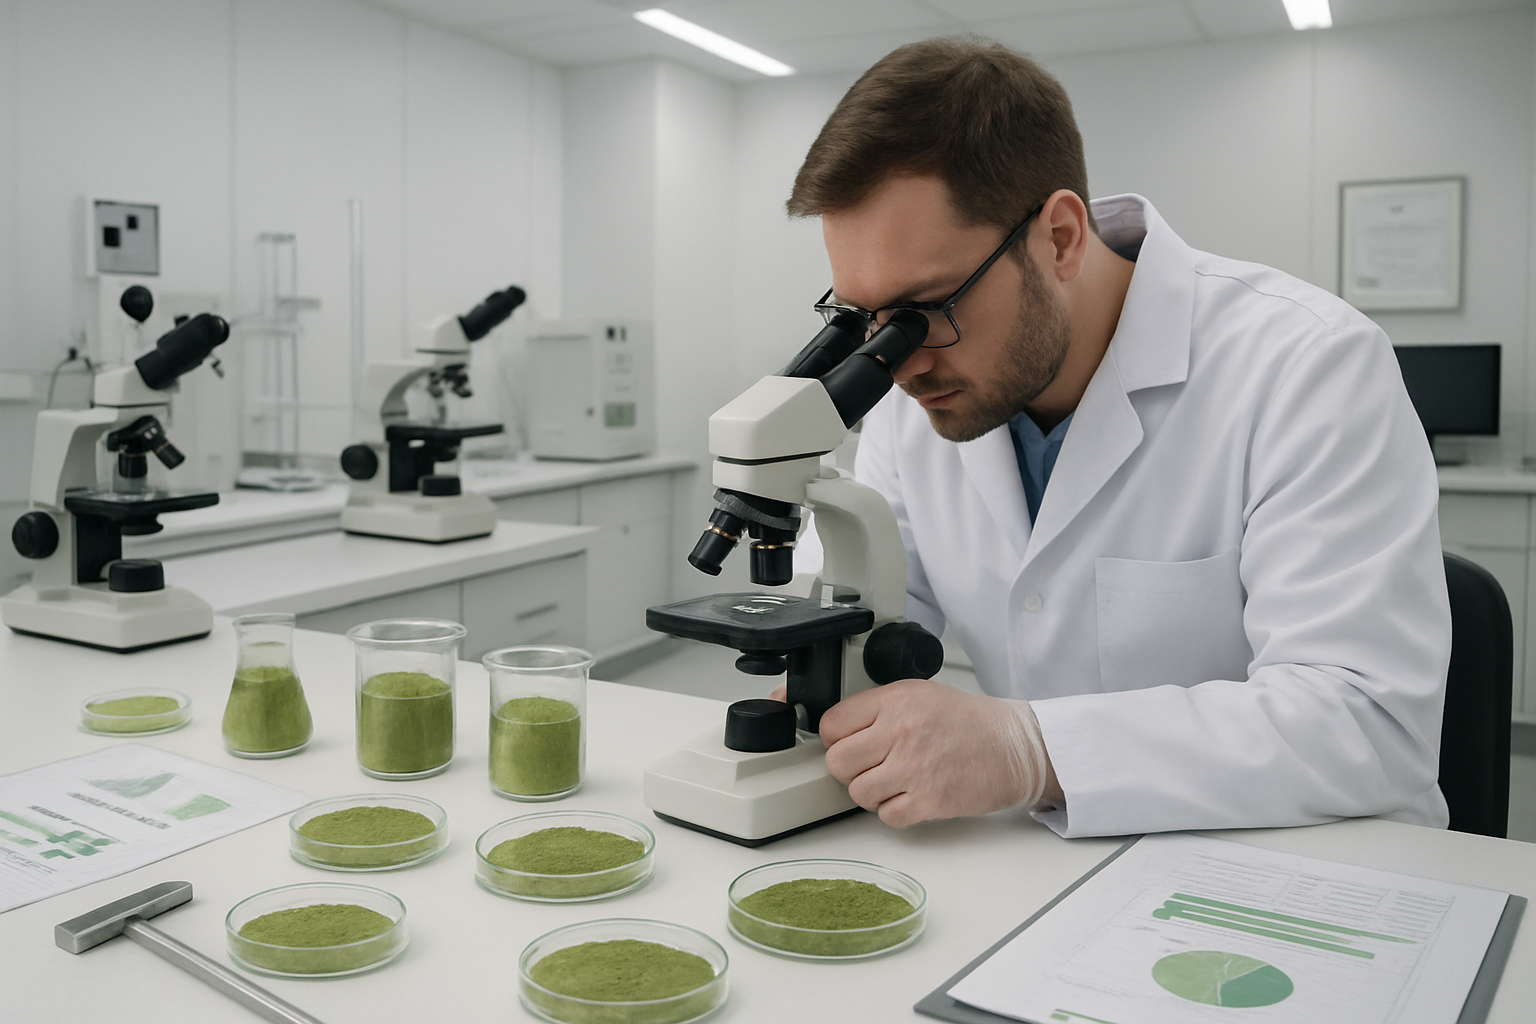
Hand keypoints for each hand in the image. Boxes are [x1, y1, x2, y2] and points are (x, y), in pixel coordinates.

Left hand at [818, 678, 1053, 826]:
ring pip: (858, 793)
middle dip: (849, 769)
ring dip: (872, 793)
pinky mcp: (929, 799)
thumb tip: (838, 731)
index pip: (832, 724)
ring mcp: (914, 767)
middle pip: (838, 762)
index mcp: (895, 700)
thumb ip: (878, 709)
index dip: (836, 739)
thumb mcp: (919, 695)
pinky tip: (910, 797)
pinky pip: (887, 816)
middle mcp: (900, 731)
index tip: (847, 744)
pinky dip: (895, 812)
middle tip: (869, 767)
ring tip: (893, 783)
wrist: (1014, 747)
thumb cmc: (968, 722)